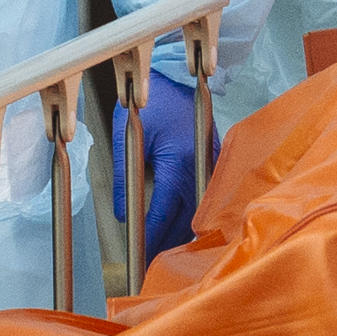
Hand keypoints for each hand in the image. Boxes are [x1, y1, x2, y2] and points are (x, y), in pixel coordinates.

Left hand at [113, 70, 205, 264]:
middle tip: (156, 262)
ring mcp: (210, 162)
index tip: (143, 255)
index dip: (152, 236)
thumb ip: (125, 178)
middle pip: (186, 218)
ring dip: (186, 229)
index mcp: (177, 165)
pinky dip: (198, 209)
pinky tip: (190, 219)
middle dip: (170, 242)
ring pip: (200, 207)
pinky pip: (208, 191)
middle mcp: (198, 168)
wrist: (176, 73)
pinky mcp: (214, 155)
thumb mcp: (129, 138)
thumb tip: (122, 210)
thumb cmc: (152, 101)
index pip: (163, 213)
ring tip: (172, 247)